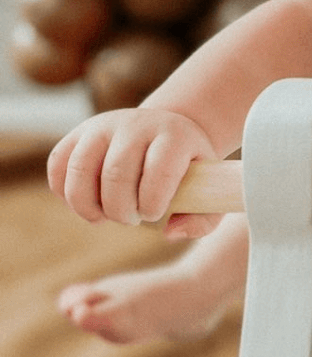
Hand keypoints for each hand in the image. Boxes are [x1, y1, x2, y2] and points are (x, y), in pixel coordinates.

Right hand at [47, 108, 218, 230]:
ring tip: (105, 215)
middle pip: (116, 175)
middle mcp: (137, 124)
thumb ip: (203, 219)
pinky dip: (65, 194)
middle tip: (131, 218)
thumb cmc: (189, 170)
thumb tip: (169, 233)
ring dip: (88, 206)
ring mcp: (103, 125)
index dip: (153, 204)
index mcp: (175, 135)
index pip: (160, 172)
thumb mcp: (209, 190)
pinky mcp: (78, 133)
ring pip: (79, 171)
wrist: (169, 132)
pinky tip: (89, 202)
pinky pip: (57, 166)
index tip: (155, 211)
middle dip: (121, 210)